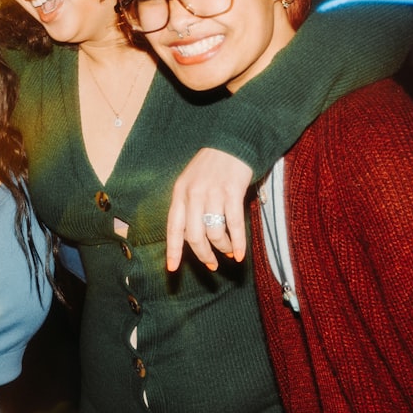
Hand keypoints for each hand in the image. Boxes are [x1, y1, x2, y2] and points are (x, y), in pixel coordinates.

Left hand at [167, 148, 252, 271]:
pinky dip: (237, 243)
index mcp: (180, 192)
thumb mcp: (190, 182)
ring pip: (214, 233)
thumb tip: (193, 239)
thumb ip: (188, 206)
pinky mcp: (232, 192)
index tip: (173, 268)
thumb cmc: (211, 167)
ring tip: (227, 252)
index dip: (173, 250)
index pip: (173, 227)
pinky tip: (239, 254)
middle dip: (203, 254)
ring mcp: (213, 193)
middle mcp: (193, 194)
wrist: (232, 143)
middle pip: (194, 236)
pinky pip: (234, 225)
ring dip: (222, 247)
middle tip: (211, 264)